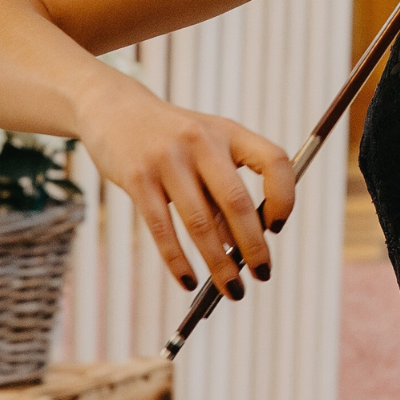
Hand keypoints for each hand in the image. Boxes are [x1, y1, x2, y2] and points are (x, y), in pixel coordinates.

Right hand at [74, 72, 293, 298]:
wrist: (115, 109)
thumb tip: (238, 248)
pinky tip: (189, 281)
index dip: (284, 196)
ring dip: (220, 264)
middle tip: (263, 275)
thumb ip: (221, 192)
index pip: (274, 161)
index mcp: (229, 132)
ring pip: (201, 224)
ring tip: (232, 290)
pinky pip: (163, 229)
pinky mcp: (138, 177)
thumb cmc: (171, 139)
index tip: (277, 226)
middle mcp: (202, 142)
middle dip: (254, 246)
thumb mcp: (204, 150)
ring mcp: (168, 159)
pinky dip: (179, 261)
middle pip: (237, 202)